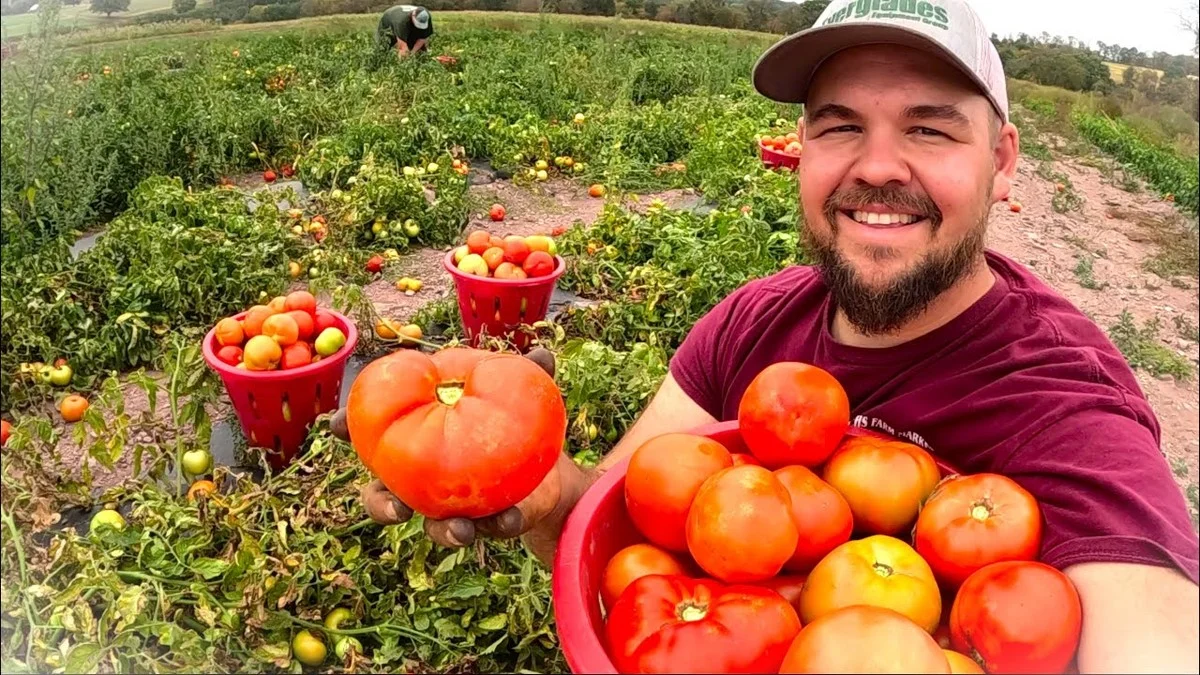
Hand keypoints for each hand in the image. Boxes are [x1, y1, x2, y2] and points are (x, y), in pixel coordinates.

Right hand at [331, 347, 589, 562]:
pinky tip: (507, 519)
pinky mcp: (491, 522)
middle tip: (397, 508)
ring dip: (445, 533)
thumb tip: (542, 354)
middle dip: (383, 507)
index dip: (347, 428)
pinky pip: (492, 529)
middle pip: (385, 498)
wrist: (553, 465)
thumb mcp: (520, 392)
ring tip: (462, 531)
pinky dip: (500, 524)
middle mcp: (424, 480)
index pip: (373, 435)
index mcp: (418, 438)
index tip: (335, 425)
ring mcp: (454, 506)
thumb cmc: (515, 418)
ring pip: (435, 528)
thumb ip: (526, 374)